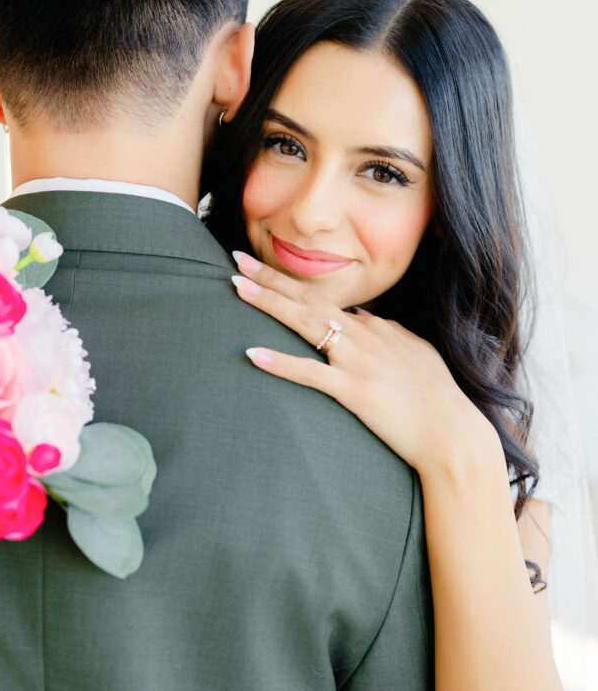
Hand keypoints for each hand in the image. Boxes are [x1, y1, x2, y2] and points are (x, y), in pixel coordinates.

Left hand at [231, 251, 500, 475]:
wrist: (453, 433)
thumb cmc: (436, 398)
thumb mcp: (413, 352)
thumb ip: (387, 333)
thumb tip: (362, 318)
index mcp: (375, 327)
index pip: (325, 298)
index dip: (292, 282)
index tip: (263, 268)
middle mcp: (363, 336)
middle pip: (308, 298)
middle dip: (271, 277)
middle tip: (237, 258)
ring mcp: (357, 361)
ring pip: (305, 323)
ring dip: (269, 302)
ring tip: (237, 286)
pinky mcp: (354, 390)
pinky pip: (310, 374)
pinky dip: (281, 363)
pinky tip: (252, 354)